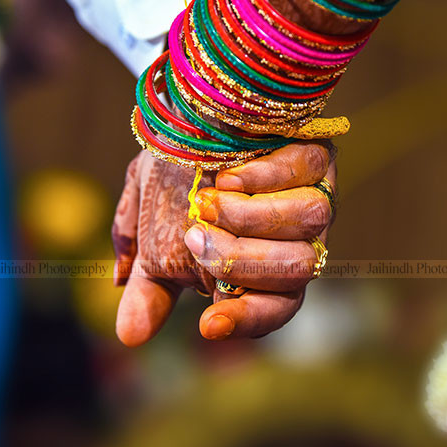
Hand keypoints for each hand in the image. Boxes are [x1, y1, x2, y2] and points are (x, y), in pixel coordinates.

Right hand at [112, 142, 334, 345]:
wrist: (183, 112)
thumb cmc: (172, 179)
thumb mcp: (150, 236)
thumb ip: (148, 286)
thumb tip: (130, 335)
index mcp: (261, 268)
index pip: (272, 309)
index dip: (245, 322)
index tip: (207, 326)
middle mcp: (294, 238)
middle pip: (295, 274)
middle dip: (241, 261)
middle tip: (195, 238)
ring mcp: (309, 195)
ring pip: (311, 225)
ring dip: (252, 216)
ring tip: (210, 198)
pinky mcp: (317, 155)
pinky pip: (310, 173)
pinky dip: (268, 176)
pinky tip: (231, 173)